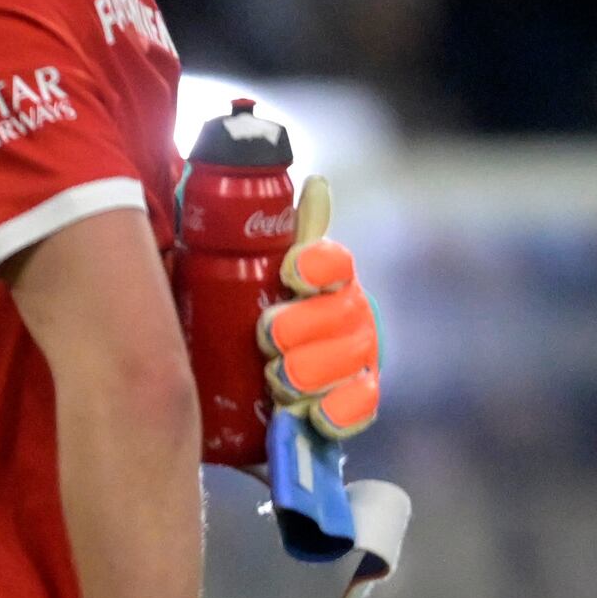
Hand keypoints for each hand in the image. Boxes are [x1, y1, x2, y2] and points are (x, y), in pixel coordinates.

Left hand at [261, 178, 378, 440]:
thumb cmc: (238, 324)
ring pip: (352, 356)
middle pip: (344, 311)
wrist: (235, 395)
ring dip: (312, 368)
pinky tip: (312, 413)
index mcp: (318, 283)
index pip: (333, 262)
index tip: (291, 270)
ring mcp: (352, 360)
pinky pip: (361, 407)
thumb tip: (315, 184)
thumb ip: (267, 236)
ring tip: (277, 378)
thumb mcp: (240, 278)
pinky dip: (338, 411)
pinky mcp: (350, 405)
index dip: (318, 262)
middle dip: (303, 323)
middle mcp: (343, 316)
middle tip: (266, 336)